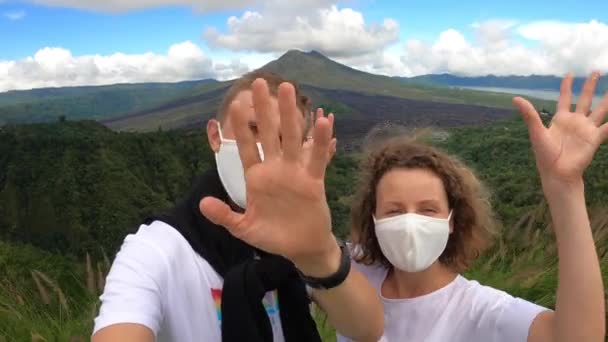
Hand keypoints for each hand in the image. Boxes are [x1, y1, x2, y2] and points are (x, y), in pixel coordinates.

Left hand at [200, 79, 338, 275]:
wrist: (300, 248)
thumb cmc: (272, 236)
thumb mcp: (244, 228)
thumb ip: (225, 215)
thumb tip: (201, 203)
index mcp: (256, 178)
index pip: (246, 147)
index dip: (241, 128)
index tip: (236, 105)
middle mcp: (275, 169)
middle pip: (269, 133)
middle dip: (264, 109)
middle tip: (259, 83)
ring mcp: (294, 172)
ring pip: (291, 137)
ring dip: (289, 113)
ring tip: (287, 88)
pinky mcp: (313, 180)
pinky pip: (316, 158)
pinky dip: (319, 141)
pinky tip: (322, 121)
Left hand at [513, 72, 607, 187]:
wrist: (557, 173)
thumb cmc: (545, 155)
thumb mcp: (536, 132)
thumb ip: (529, 115)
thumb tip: (515, 98)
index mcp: (560, 119)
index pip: (565, 97)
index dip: (567, 85)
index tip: (569, 73)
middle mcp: (575, 121)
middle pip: (584, 99)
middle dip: (589, 85)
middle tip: (595, 71)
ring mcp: (586, 129)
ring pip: (600, 109)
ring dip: (607, 98)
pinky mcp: (594, 138)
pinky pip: (607, 128)